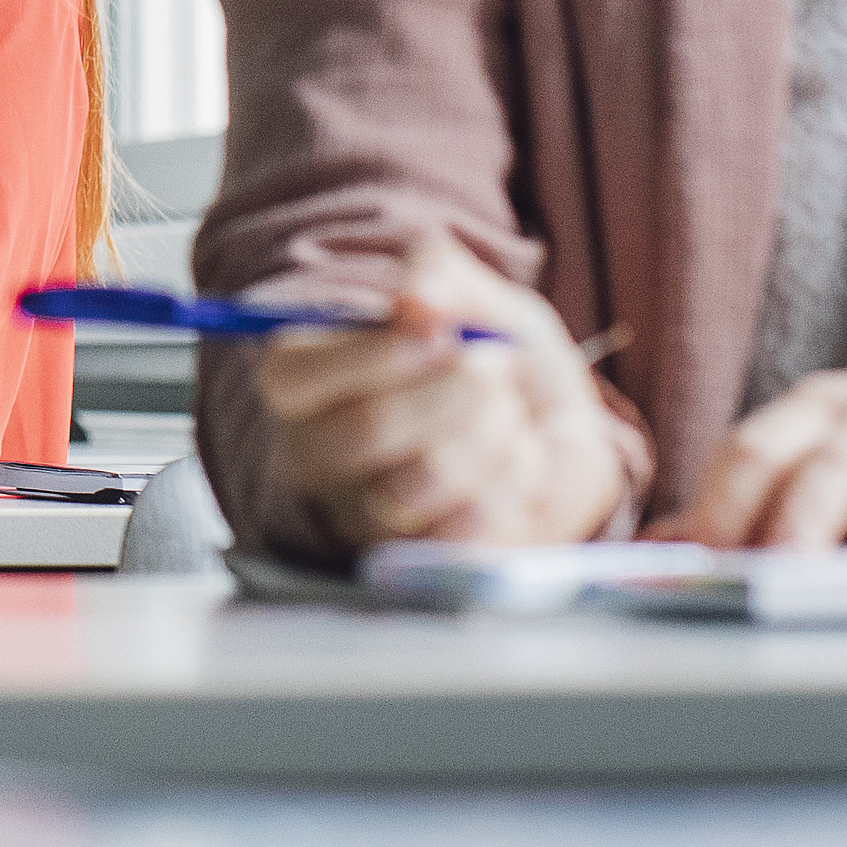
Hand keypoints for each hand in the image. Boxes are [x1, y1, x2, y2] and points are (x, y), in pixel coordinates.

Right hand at [248, 247, 635, 553]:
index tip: (440, 335)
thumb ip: (443, 279)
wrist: (553, 435)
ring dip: (491, 440)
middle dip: (457, 392)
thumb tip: (420, 299)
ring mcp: (360, 520)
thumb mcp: (475, 299)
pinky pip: (463, 535)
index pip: (294, 375)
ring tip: (506, 420)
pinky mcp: (419, 567)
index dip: (374, 355)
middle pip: (365, 430)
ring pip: (415, 486)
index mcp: (301, 381)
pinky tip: (512, 472)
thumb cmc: (491, 363)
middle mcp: (313, 455)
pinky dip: (511, 492)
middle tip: (495, 371)